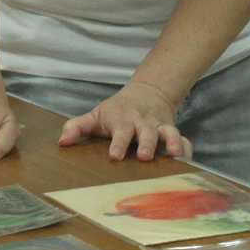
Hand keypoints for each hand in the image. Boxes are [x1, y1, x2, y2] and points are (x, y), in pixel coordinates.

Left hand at [57, 79, 189, 163]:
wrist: (147, 92)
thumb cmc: (116, 111)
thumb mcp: (96, 115)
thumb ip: (77, 127)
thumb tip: (62, 142)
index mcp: (123, 120)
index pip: (120, 132)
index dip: (118, 143)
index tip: (115, 156)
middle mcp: (142, 123)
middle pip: (146, 133)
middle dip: (147, 144)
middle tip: (145, 157)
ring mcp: (159, 126)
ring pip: (168, 133)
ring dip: (172, 142)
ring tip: (175, 155)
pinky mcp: (172, 130)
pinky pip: (183, 138)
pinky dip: (186, 146)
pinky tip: (187, 157)